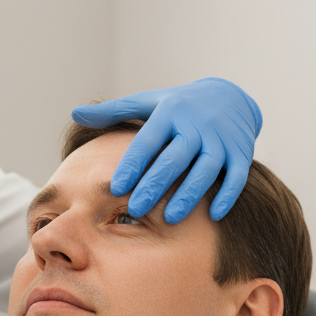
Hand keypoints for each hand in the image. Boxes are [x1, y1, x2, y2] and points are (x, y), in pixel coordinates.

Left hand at [71, 77, 261, 222]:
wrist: (228, 96)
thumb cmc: (175, 106)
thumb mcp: (146, 103)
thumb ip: (112, 112)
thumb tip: (75, 114)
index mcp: (169, 113)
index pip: (147, 141)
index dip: (132, 164)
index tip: (116, 188)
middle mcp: (196, 125)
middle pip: (175, 158)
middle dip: (156, 184)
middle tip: (137, 208)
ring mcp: (221, 139)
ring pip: (206, 169)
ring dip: (189, 194)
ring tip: (171, 218)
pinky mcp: (241, 151)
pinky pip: (237, 175)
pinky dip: (227, 195)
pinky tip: (213, 215)